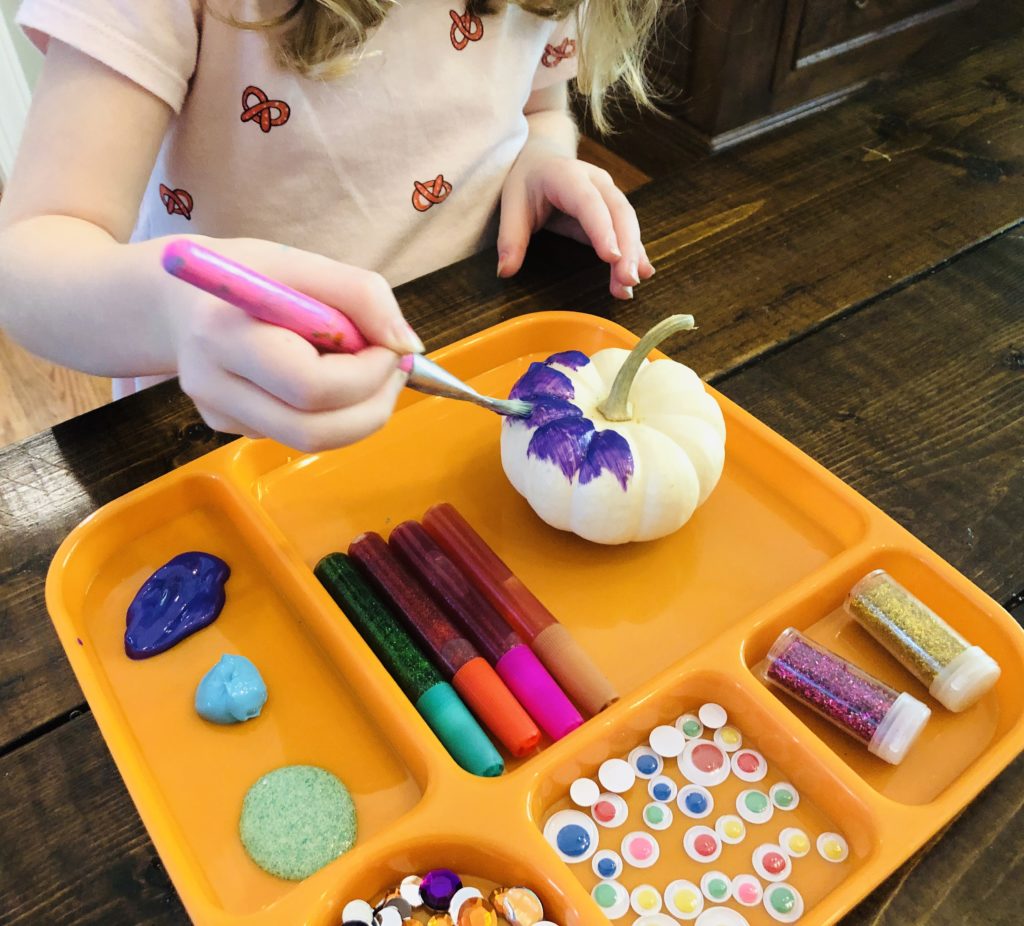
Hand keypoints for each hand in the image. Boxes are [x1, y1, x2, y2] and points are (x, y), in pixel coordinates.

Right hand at [161, 236, 421, 451]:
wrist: (177, 300)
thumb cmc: (247, 274)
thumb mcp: (304, 263)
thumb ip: (363, 295)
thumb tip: (408, 346)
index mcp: (224, 334)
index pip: (311, 385)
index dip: (367, 373)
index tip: (390, 345)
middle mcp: (212, 385)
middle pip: (312, 431)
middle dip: (372, 406)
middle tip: (394, 369)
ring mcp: (219, 415)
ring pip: (311, 440)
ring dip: (358, 411)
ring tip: (367, 368)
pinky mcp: (230, 429)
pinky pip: (299, 434)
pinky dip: (331, 412)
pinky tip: (325, 374)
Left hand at [497, 153, 654, 298]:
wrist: (543, 157)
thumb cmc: (527, 181)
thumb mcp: (512, 205)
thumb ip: (510, 239)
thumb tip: (504, 272)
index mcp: (567, 175)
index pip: (589, 203)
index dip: (602, 229)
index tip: (611, 257)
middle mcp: (596, 181)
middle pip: (618, 213)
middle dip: (626, 248)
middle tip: (628, 281)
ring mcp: (609, 193)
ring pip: (628, 222)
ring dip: (633, 254)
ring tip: (631, 285)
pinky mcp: (614, 209)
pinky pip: (627, 229)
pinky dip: (635, 251)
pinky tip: (642, 272)